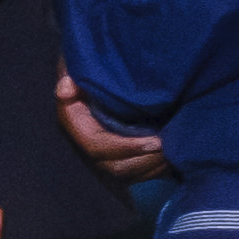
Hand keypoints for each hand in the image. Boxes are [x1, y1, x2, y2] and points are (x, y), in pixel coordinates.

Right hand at [54, 69, 168, 178]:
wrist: (106, 70)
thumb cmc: (96, 64)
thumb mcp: (80, 63)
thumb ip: (71, 73)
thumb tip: (64, 89)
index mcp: (76, 122)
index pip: (96, 146)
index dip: (126, 147)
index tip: (157, 141)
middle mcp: (86, 142)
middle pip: (113, 166)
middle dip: (144, 161)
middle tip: (171, 148)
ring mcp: (103, 153)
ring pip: (126, 174)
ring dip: (151, 167)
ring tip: (174, 153)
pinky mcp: (118, 158)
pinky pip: (135, 175)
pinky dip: (154, 170)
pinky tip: (171, 158)